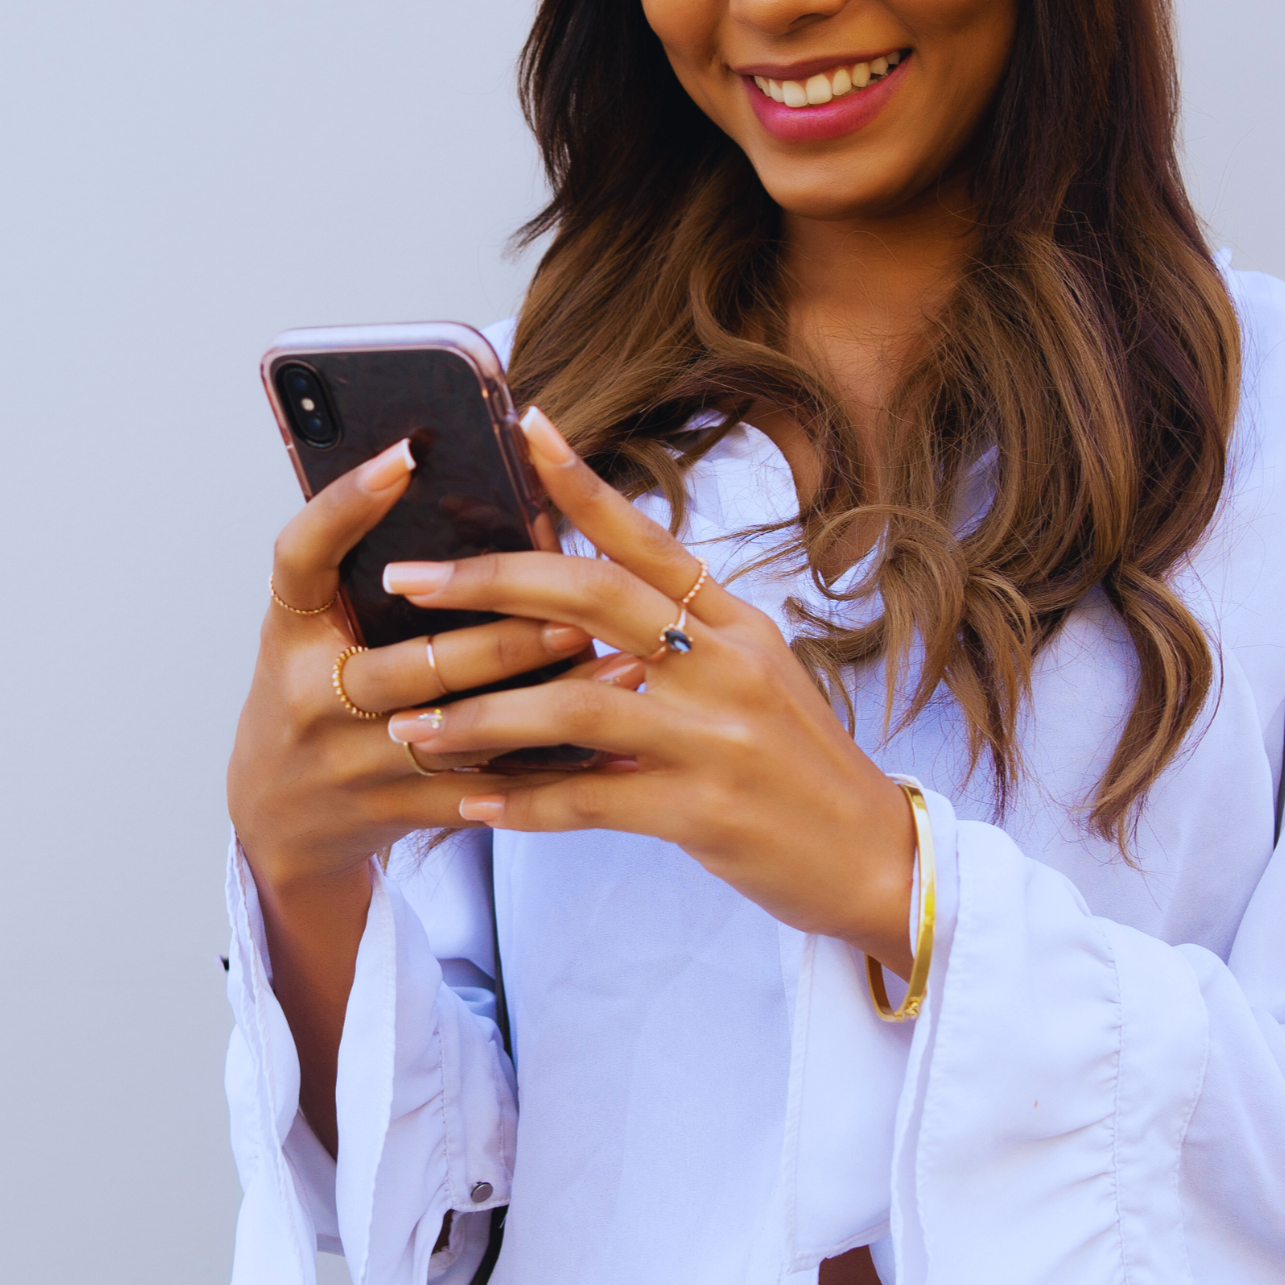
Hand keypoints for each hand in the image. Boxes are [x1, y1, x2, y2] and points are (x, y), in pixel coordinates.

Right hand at [227, 437, 624, 896]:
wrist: (278, 819)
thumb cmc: (317, 694)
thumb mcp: (322, 632)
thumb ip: (371, 577)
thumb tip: (482, 496)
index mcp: (291, 630)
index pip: (301, 553)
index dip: (346, 504)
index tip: (405, 455)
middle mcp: (311, 695)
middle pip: (412, 663)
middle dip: (503, 641)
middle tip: (579, 613)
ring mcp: (350, 762)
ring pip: (462, 733)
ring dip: (547, 704)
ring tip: (621, 671)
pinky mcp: (390, 811)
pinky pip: (483, 794)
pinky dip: (550, 775)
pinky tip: (610, 754)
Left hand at [380, 409, 917, 973]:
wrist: (876, 860)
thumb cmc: (800, 767)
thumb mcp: (755, 680)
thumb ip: (681, 640)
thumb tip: (580, 612)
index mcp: (737, 624)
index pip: (647, 537)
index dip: (582, 481)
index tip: (523, 425)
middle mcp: (727, 665)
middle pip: (592, 597)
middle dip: (489, 584)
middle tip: (408, 582)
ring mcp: (715, 738)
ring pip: (574, 703)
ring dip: (481, 713)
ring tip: (412, 725)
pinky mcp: (701, 812)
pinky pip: (589, 799)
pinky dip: (522, 802)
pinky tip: (470, 803)